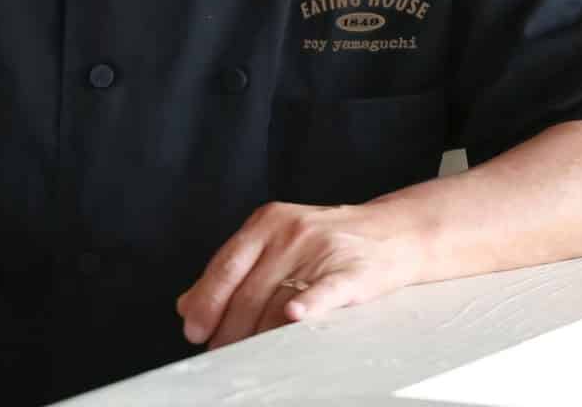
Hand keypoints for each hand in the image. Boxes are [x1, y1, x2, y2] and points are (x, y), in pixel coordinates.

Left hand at [175, 201, 422, 349]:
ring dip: (259, 335)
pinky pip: (325, 290)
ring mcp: (321, 249)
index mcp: (267, 223)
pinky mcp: (353, 270)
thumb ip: (234, 269)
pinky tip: (293, 318)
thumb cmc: (328, 243)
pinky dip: (308, 305)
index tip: (193, 330)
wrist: (395, 233)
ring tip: (248, 357)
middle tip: (221, 353)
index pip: (226, 266)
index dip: (207, 302)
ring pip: (279, 299)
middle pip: (250, 290)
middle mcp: (289, 232)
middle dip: (230, 328)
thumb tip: (186, 304)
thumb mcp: (276, 242)